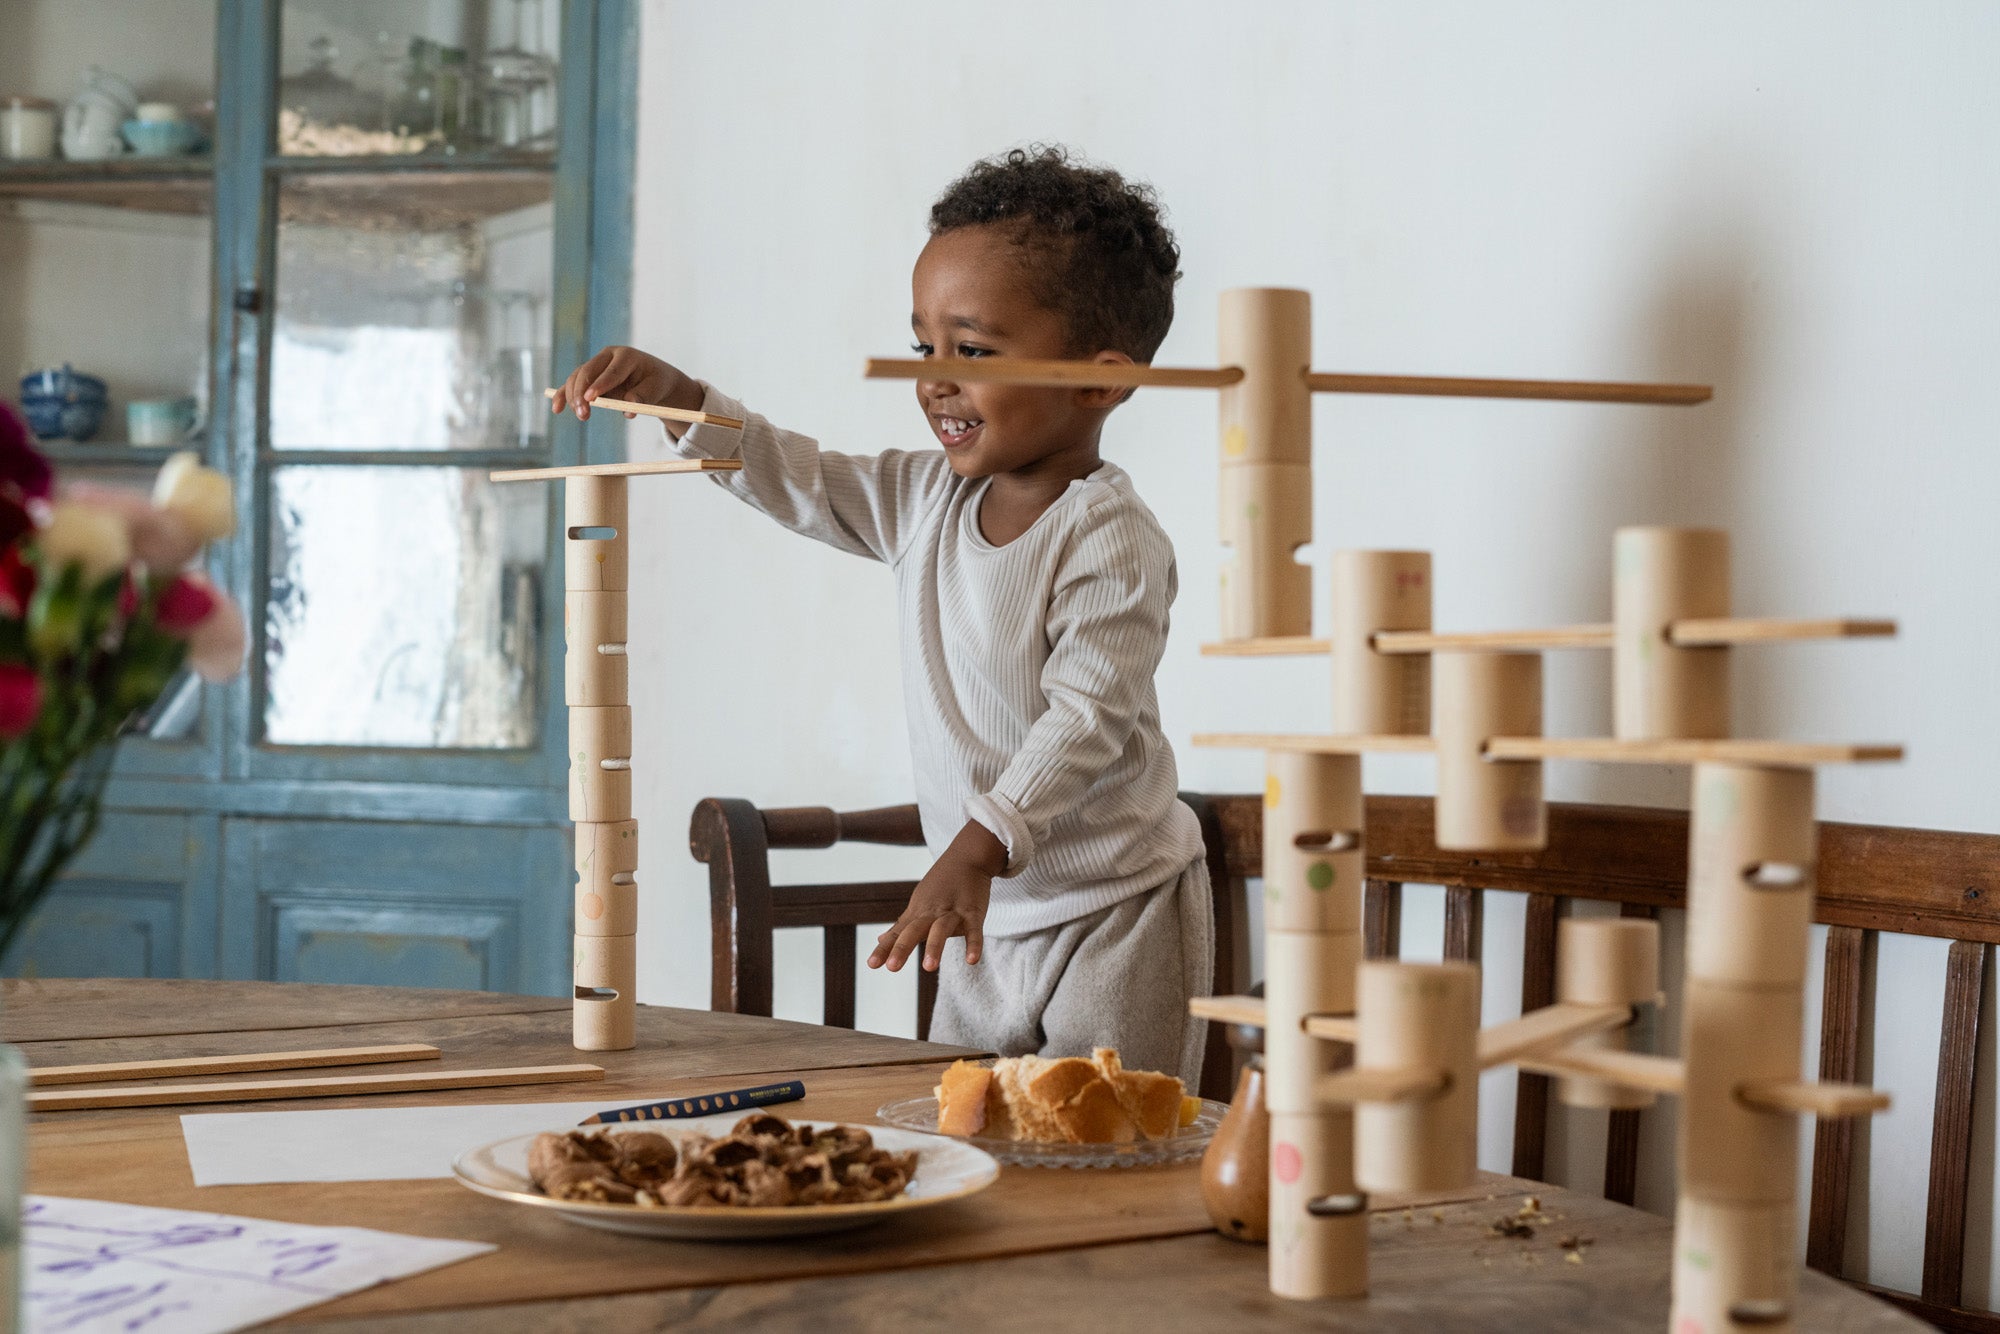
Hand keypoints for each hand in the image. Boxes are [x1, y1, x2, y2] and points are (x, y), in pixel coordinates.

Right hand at [550, 346, 704, 430]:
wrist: (653, 377)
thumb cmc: (656, 382)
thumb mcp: (656, 390)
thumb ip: (643, 398)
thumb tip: (629, 410)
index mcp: (626, 355)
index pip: (611, 371)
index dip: (600, 384)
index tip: (591, 398)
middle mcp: (608, 356)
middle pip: (588, 371)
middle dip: (582, 393)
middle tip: (583, 414)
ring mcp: (596, 364)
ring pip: (577, 377)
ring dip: (573, 397)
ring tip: (581, 416)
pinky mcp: (589, 375)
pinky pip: (573, 383)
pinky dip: (564, 395)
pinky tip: (557, 409)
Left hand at [868, 821, 1006, 972]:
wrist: (967, 857)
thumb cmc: (941, 884)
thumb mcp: (918, 904)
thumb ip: (901, 925)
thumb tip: (879, 940)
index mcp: (918, 912)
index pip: (898, 933)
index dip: (885, 948)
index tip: (872, 965)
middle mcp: (932, 912)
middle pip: (914, 930)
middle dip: (903, 947)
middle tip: (892, 967)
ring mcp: (953, 911)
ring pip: (941, 928)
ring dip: (934, 946)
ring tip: (928, 968)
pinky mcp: (973, 912)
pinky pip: (974, 930)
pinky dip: (973, 944)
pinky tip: (972, 961)